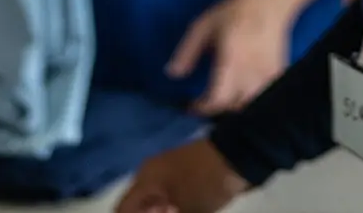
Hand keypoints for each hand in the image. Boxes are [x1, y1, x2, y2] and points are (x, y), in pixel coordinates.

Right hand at [115, 138, 249, 212]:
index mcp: (146, 178)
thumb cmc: (206, 182)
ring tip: (177, 212)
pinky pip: (169, 198)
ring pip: (155, 203)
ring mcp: (169, 173)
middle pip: (139, 206)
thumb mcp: (186, 210)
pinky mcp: (185, 176)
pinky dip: (172, 209)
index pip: (123, 208)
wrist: (239, 156)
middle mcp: (152, 174)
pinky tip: (184, 212)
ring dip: (161, 212)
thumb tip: (169, 210)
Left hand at [167, 0, 294, 115]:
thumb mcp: (203, 26)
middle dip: (217, 109)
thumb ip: (187, 51)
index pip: (218, 99)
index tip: (192, 106)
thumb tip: (172, 74)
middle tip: (206, 101)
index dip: (203, 108)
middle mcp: (252, 72)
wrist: (269, 2)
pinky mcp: (278, 75)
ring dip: (235, 107)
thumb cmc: (233, 13)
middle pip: (234, 108)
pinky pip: (265, 98)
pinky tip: (242, 93)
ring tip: (224, 99)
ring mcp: (268, 75)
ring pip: (250, 105)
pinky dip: (252, 100)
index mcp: (232, 60)